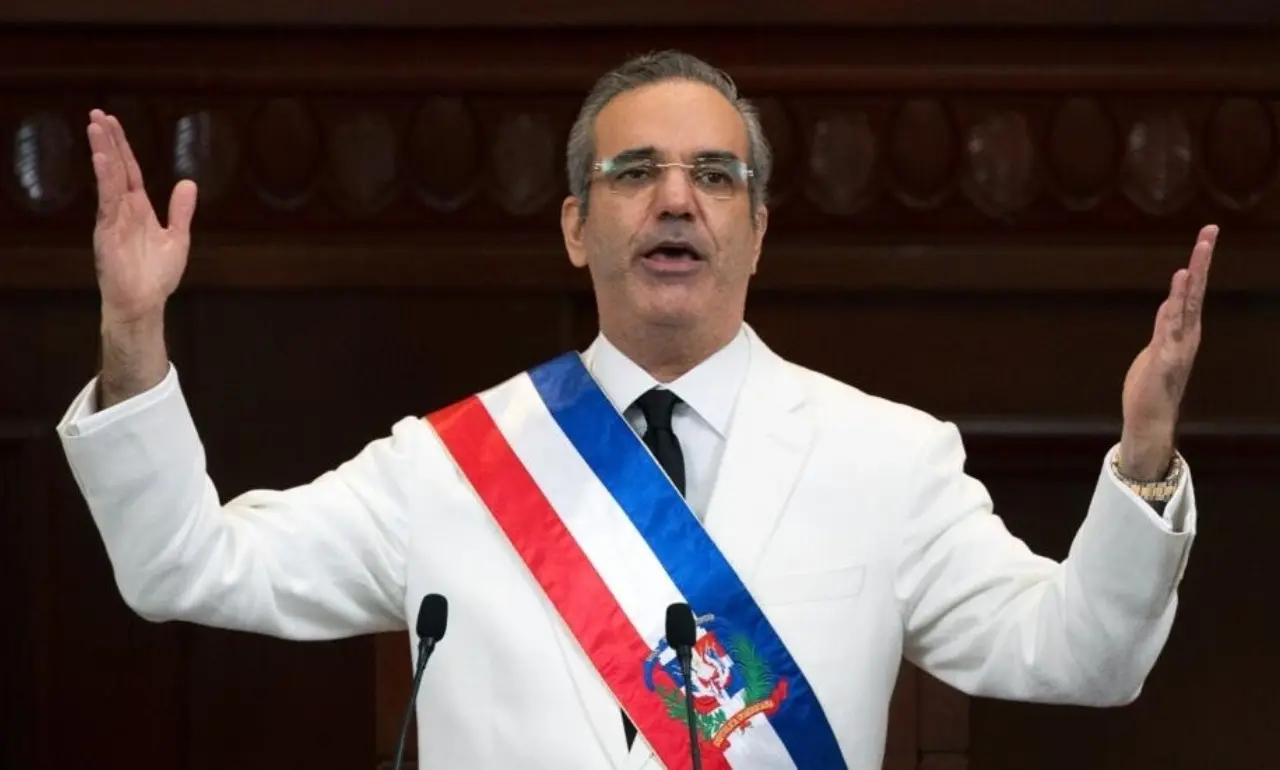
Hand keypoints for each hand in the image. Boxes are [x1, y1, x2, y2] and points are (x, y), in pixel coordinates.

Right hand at [88, 109, 197, 326]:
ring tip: (96, 126)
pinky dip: (105, 178)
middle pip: (115, 168)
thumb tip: (188, 183)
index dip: (121, 147)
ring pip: (108, 178)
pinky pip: (107, 199)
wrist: (145, 303)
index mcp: (138, 209)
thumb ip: (181, 211)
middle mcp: (122, 209)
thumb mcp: (177, 237)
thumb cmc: (156, 276)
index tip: (112, 124)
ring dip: (103, 151)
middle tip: (98, 113)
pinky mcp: (108, 230)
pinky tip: (102, 158)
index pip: (128, 171)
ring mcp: (113, 218)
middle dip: (108, 141)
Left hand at [1119, 224, 1216, 479]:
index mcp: (1184, 329)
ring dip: (1188, 284)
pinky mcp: (1165, 359)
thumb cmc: (1152, 385)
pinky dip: (1173, 310)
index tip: (1207, 235)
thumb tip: (1170, 305)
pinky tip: (1175, 292)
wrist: (1150, 419)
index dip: (1199, 263)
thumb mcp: (1158, 347)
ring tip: (1193, 258)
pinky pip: (1169, 330)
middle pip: (1195, 291)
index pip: (1193, 290)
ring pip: (1184, 307)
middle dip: (1202, 261)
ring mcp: (1178, 345)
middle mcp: (1187, 333)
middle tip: (1210, 232)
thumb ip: (1165, 325)